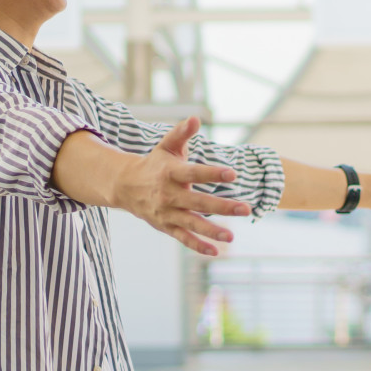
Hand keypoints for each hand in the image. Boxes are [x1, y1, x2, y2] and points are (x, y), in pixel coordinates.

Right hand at [118, 118, 250, 255]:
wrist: (124, 186)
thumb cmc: (154, 164)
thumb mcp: (165, 146)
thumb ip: (181, 133)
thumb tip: (195, 118)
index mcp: (170, 173)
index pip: (194, 173)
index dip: (213, 174)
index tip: (233, 174)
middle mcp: (168, 195)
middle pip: (198, 202)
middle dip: (222, 207)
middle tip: (246, 209)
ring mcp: (167, 213)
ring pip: (191, 223)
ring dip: (212, 231)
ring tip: (232, 236)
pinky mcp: (166, 226)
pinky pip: (183, 238)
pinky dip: (198, 246)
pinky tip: (216, 251)